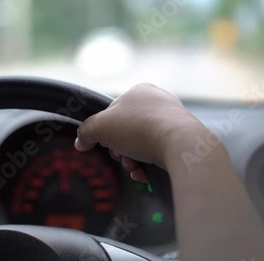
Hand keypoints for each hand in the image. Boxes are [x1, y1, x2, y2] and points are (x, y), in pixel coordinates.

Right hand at [74, 83, 205, 180]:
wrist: (180, 145)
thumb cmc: (139, 128)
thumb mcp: (100, 127)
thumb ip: (86, 132)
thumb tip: (81, 141)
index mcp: (139, 91)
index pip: (113, 112)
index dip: (104, 130)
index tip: (103, 142)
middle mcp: (158, 102)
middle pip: (126, 131)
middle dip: (120, 149)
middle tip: (122, 156)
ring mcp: (173, 121)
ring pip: (141, 145)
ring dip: (132, 160)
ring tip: (135, 166)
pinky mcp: (183, 140)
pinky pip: (157, 154)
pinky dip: (147, 165)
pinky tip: (145, 172)